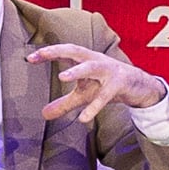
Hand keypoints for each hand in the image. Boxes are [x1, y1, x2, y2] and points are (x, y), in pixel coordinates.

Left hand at [32, 41, 164, 127]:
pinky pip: (105, 95)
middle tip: (41, 54)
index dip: (48, 53)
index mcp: (85, 59)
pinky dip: (95, 106)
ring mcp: (108, 70)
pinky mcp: (119, 84)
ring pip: (91, 67)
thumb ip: (64, 104)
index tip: (30, 58)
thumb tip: (44, 114)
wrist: (138, 86)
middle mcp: (95, 60)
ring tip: (62, 77)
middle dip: (58, 51)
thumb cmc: (107, 85)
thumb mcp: (84, 95)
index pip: (64, 52)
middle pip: (75, 51)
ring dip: (77, 70)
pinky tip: (83, 118)